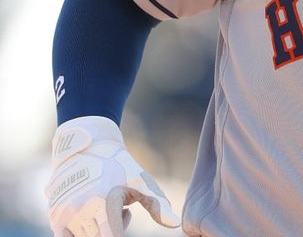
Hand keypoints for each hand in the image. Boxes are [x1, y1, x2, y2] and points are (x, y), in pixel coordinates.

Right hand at [45, 116, 180, 236]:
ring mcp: (64, 215)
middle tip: (122, 211)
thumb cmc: (119, 165)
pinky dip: (80, 233)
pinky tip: (91, 215)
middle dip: (112, 231)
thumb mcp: (142, 181)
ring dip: (97, 231)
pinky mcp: (54, 215)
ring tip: (105, 210)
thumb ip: (158, 205)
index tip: (127, 216)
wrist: (87, 146)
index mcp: (103, 205)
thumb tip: (176, 223)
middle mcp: (80, 212)